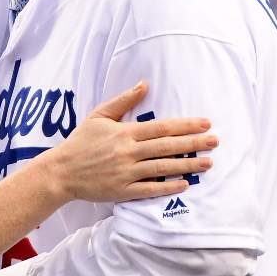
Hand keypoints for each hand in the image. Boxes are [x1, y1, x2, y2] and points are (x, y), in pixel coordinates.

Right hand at [39, 81, 215, 203]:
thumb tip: (144, 84)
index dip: (185, 125)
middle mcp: (128, 152)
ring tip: (208, 163)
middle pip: (167, 146)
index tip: (205, 123)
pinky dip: (168, 187)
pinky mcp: (122, 191)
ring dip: (187, 165)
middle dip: (194, 143)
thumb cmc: (80, 142)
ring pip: (162, 168)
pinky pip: (149, 189)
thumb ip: (123, 101)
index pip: (161, 127)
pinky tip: (185, 184)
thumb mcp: (99, 115)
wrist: (61, 172)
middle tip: (215, 141)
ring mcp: (126, 173)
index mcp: (124, 133)